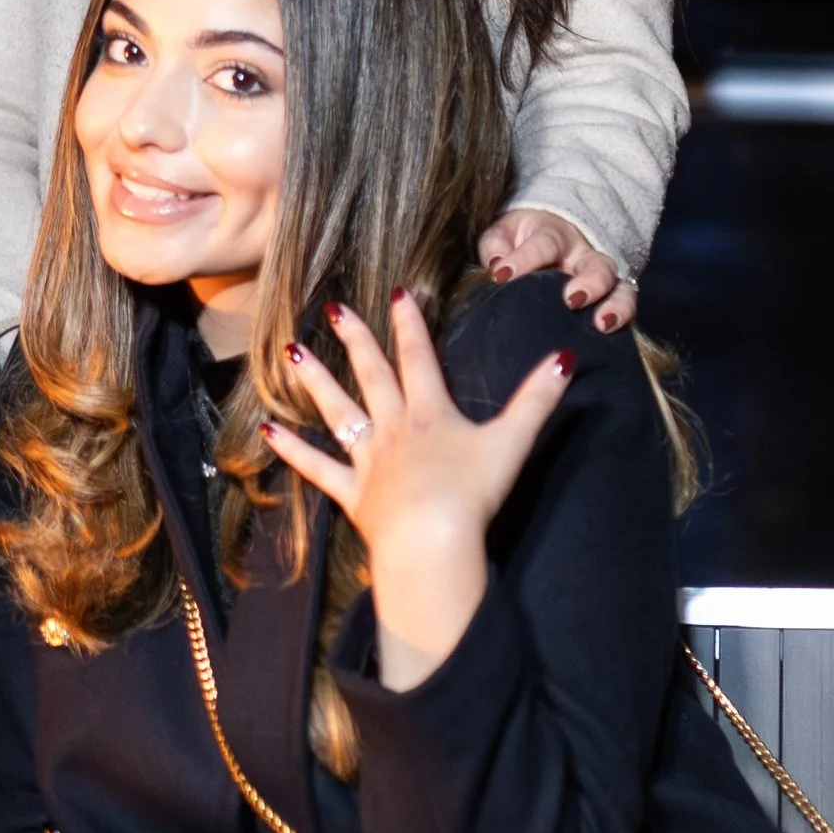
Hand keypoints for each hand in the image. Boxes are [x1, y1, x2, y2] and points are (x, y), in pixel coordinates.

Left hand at [266, 291, 571, 689]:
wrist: (431, 540)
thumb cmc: (472, 493)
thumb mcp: (513, 441)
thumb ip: (538, 400)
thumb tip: (565, 357)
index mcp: (430, 413)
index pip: (419, 358)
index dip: (410, 325)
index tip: (397, 293)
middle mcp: (394, 429)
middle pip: (372, 376)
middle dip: (356, 340)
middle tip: (333, 308)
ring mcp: (369, 461)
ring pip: (338, 412)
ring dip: (316, 382)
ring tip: (290, 352)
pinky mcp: (353, 494)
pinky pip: (318, 467)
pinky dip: (293, 450)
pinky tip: (268, 431)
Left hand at [476, 206, 632, 332]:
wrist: (545, 234)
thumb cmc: (519, 239)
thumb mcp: (502, 235)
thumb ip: (496, 247)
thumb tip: (496, 264)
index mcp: (555, 235)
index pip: (545, 244)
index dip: (524, 259)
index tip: (502, 276)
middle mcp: (584, 257)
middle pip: (598, 266)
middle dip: (590, 283)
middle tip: (572, 301)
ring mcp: (602, 280)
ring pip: (622, 289)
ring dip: (616, 306)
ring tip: (602, 324)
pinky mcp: (610, 300)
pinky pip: (626, 310)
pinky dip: (624, 322)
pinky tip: (610, 338)